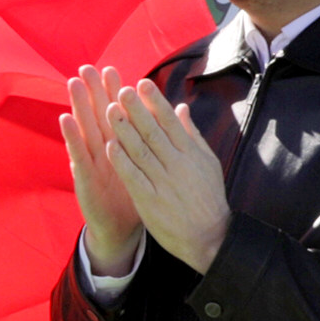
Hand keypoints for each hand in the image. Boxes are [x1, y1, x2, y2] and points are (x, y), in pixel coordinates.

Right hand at [62, 66, 143, 274]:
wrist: (120, 231)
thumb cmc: (131, 197)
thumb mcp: (143, 167)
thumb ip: (148, 142)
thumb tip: (157, 119)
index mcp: (119, 146)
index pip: (117, 115)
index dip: (113, 93)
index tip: (112, 69)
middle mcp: (102, 151)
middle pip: (97, 116)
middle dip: (92, 91)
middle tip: (87, 67)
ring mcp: (91, 164)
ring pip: (84, 130)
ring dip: (77, 106)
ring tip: (72, 83)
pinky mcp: (84, 179)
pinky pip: (78, 156)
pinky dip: (71, 137)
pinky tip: (65, 119)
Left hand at [102, 77, 231, 274]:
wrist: (209, 236)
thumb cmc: (207, 197)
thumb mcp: (206, 162)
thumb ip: (191, 134)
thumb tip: (181, 107)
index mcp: (190, 153)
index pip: (170, 122)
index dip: (155, 102)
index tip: (142, 83)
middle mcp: (176, 164)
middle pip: (153, 132)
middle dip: (136, 110)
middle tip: (120, 90)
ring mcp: (163, 183)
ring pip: (141, 151)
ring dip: (125, 130)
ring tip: (109, 110)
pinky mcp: (150, 201)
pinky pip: (134, 178)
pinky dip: (122, 162)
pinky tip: (110, 146)